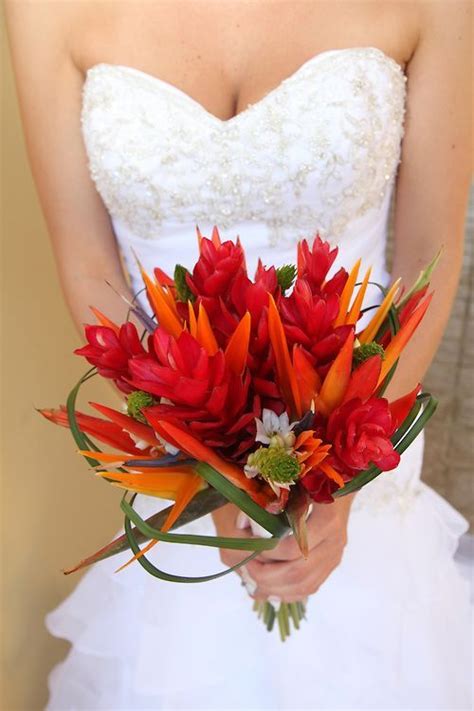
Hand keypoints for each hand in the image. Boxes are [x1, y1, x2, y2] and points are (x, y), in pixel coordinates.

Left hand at [212, 495, 355, 602]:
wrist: (336, 482)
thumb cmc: (306, 479)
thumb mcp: (285, 484)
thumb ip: (263, 504)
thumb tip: (239, 531)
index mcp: (327, 518)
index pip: (294, 548)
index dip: (268, 552)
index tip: (248, 546)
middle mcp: (336, 540)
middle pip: (299, 573)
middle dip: (267, 575)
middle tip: (247, 566)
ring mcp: (335, 554)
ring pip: (305, 585)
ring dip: (275, 587)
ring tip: (253, 577)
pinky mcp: (331, 563)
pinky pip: (310, 587)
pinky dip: (287, 591)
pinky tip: (268, 586)